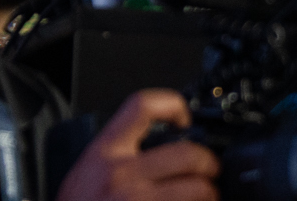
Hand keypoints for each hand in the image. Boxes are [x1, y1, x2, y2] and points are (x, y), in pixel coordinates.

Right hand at [57, 90, 219, 200]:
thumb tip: (159, 147)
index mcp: (105, 151)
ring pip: (200, 190)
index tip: (183, 118)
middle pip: (188, 154)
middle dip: (209, 165)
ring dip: (209, 195)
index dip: (172, 105)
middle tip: (208, 170)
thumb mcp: (87, 171)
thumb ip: (118, 155)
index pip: (142, 107)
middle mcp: (122, 174)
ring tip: (203, 196)